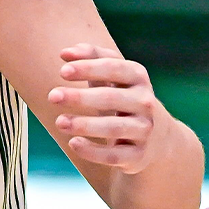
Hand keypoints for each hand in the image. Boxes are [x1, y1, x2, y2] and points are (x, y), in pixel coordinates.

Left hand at [46, 44, 169, 173]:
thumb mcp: (113, 74)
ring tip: (59, 122)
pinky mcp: (138, 155)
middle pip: (111, 98)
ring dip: (84, 125)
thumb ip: (91, 56)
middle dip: (80, 97)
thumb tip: (65, 53)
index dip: (89, 67)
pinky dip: (93, 151)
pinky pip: (115, 156)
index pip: (115, 68)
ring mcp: (144, 129)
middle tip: (52, 96)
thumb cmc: (122, 96)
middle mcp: (145, 102)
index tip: (62, 71)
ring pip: (114, 127)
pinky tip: (73, 143)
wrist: (156, 137)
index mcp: (138, 78)